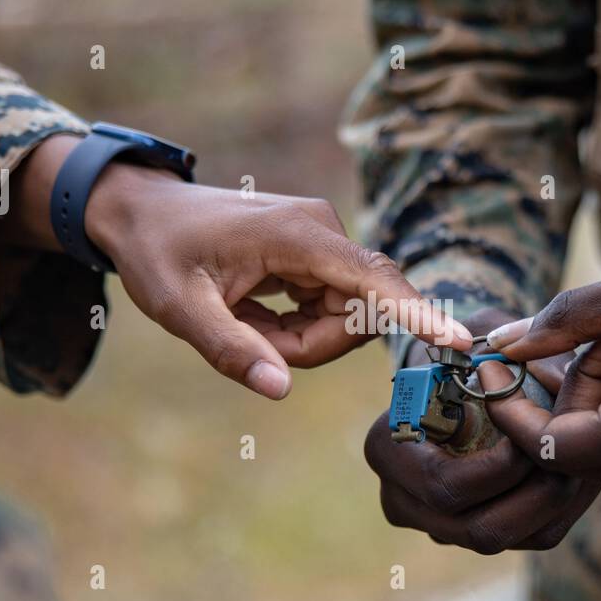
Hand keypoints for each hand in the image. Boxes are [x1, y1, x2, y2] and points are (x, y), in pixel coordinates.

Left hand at [5, 135, 470, 398]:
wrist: (142, 211)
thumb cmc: (156, 253)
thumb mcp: (178, 308)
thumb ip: (229, 349)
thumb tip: (279, 389)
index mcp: (298, 236)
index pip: (372, 280)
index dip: (415, 315)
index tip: (458, 341)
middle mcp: (324, 232)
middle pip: (355, 316)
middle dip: (305, 344)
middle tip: (240, 332)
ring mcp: (325, 242)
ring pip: (342, 319)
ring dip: (293, 337)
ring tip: (238, 315)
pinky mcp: (320, 253)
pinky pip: (329, 309)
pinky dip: (291, 325)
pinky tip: (250, 306)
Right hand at [363, 309, 600, 553]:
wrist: (465, 380)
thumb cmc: (470, 356)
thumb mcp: (483, 341)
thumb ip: (512, 354)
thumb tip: (549, 375)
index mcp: (386, 449)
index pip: (443, 485)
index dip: (498, 469)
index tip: (535, 436)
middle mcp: (404, 499)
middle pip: (480, 530)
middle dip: (538, 495)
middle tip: (574, 456)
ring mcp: (441, 525)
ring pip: (512, 538)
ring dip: (558, 503)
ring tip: (586, 461)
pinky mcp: (480, 533)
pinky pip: (531, 537)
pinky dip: (565, 508)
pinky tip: (584, 472)